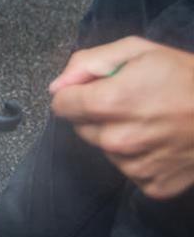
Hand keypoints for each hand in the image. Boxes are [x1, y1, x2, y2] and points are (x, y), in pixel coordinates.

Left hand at [51, 37, 193, 198]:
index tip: (95, 90)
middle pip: (81, 128)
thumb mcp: (139, 51)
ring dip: (118, 136)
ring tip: (152, 122)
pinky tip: (162, 143)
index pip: (61, 105)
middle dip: (97, 114)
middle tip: (132, 103)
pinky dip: (139, 157)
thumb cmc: (188, 77)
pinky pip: (129, 170)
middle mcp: (118, 139)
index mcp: (111, 102)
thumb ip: (89, 63)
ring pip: (104, 149)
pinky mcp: (152, 186)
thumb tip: (56, 87)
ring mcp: (135, 166)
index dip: (75, 94)